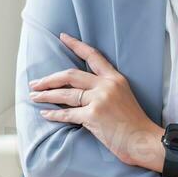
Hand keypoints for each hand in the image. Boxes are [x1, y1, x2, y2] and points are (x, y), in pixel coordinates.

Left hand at [28, 32, 163, 168]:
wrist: (143, 139)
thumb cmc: (133, 122)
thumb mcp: (123, 96)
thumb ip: (105, 88)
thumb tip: (80, 89)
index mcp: (115, 78)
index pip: (93, 56)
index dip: (76, 45)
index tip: (62, 37)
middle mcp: (106, 85)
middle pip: (71, 75)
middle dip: (49, 79)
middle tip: (35, 82)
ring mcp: (100, 99)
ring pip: (66, 94)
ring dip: (46, 95)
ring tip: (34, 96)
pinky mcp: (93, 116)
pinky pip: (68, 114)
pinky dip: (54, 115)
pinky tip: (45, 114)